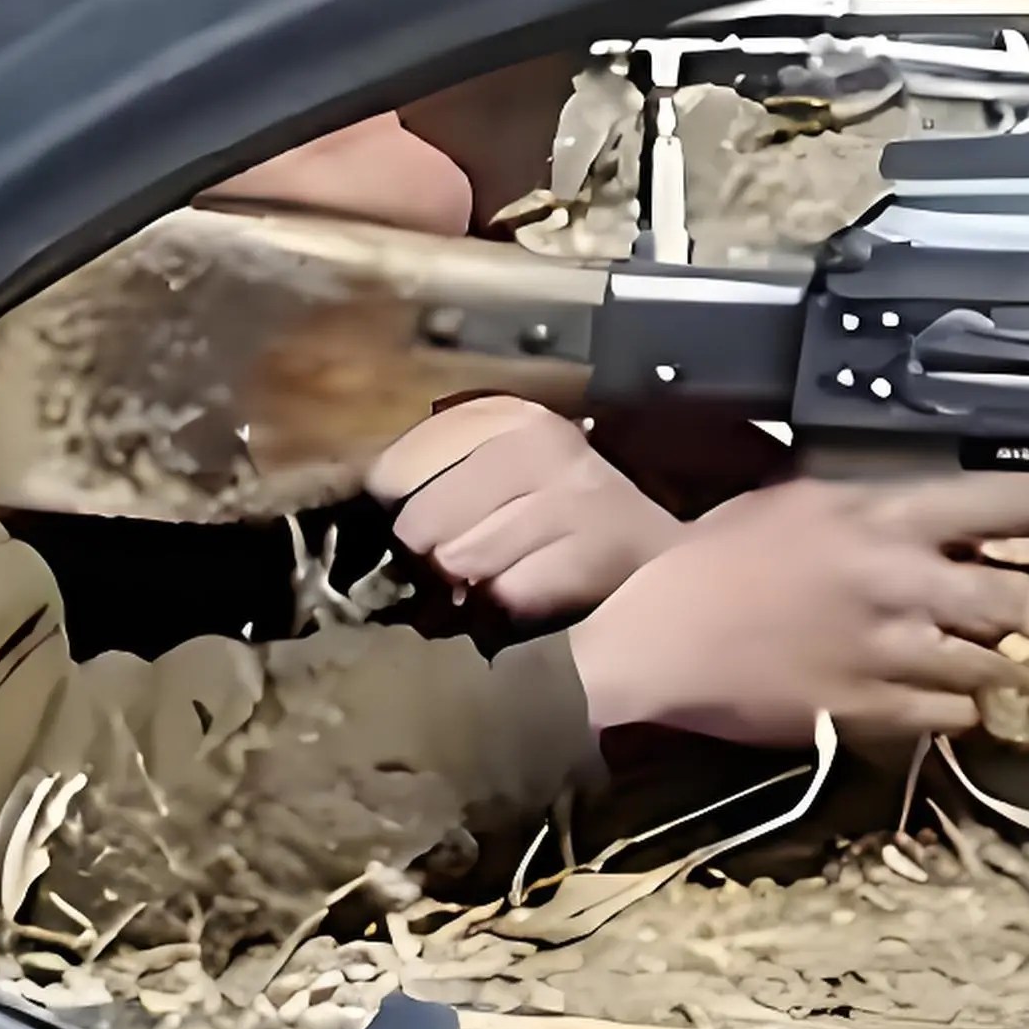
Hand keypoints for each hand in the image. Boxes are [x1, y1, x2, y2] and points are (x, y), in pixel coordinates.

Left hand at [366, 398, 684, 620]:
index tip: (413, 525)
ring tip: (499, 578)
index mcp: (510, 420)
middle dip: (432, 556)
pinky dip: (510, 608)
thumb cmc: (563, 518)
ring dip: (472, 586)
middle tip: (460, 565)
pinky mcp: (593, 554)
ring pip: (462, 561)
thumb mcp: (506, 475)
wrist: (662, 558)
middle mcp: (544, 448)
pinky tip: (532, 597)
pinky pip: (508, 595)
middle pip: (422, 523)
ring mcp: (574, 498)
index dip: (394, 510)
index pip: (397, 469)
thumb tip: (366, 510)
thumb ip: (439, 478)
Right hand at [566, 468, 1028, 742]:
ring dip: (993, 660)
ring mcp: (890, 651)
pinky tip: (930, 693)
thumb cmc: (704, 568)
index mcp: (880, 516)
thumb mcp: (786, 505)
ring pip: (996, 664)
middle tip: (1027, 607)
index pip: (1014, 503)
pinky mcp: (873, 710)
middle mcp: (900, 580)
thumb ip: (865, 505)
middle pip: (1022, 599)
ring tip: (974, 654)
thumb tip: (930, 510)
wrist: (650, 648)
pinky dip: (955, 706)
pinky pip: (956, 714)